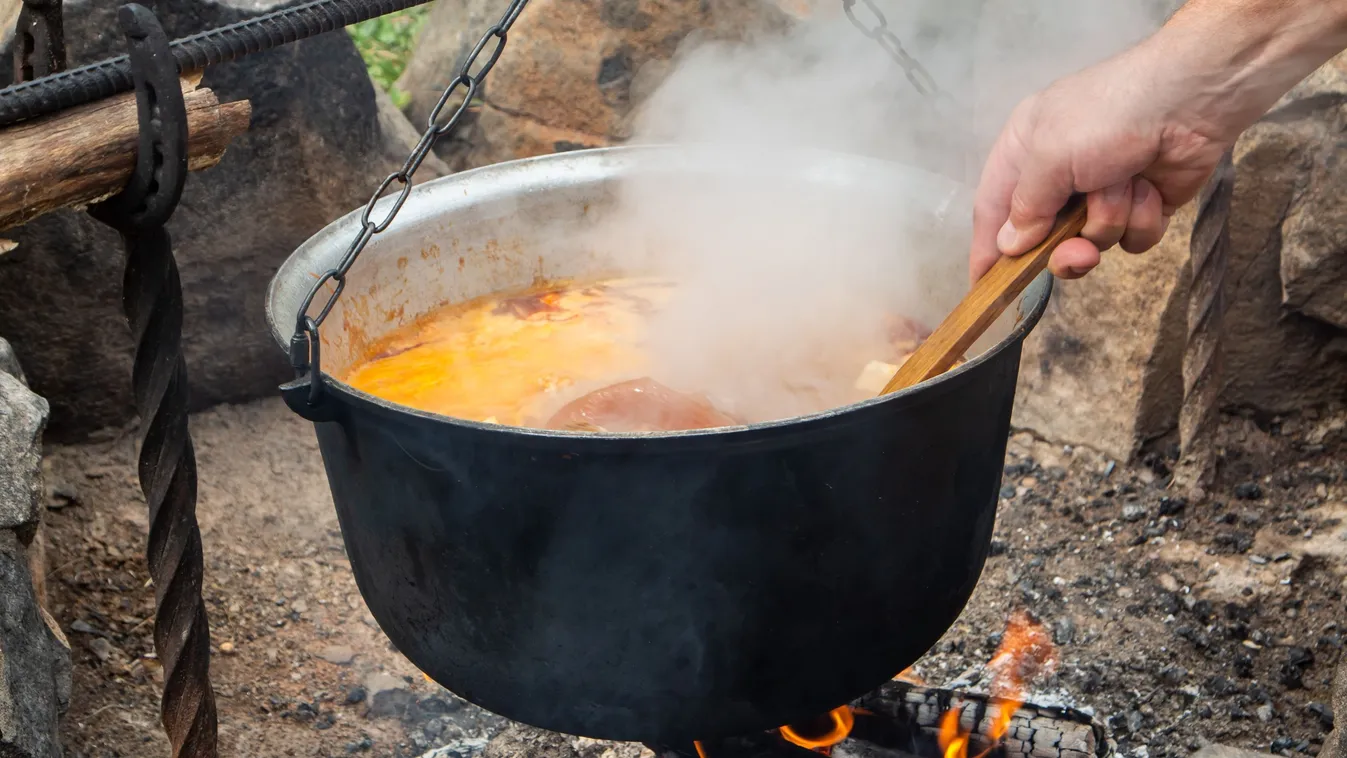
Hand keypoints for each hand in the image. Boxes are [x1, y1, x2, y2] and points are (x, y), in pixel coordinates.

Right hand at [969, 43, 1231, 282]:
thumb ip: (1024, 207)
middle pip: (1044, 237)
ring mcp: (1103, 192)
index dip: (988, 248)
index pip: (994, 209)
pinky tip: (1152, 189)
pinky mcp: (1142, 205)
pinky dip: (1143, 218)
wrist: (1190, 98)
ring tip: (1128, 186)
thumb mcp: (1049, 157)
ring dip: (1111, 220)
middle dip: (1064, 247)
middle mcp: (1060, 174)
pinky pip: (1131, 238)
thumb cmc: (1107, 117)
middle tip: (1081, 253)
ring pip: (1092, 240)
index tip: (984, 285)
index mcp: (1024, 152)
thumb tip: (1009, 246)